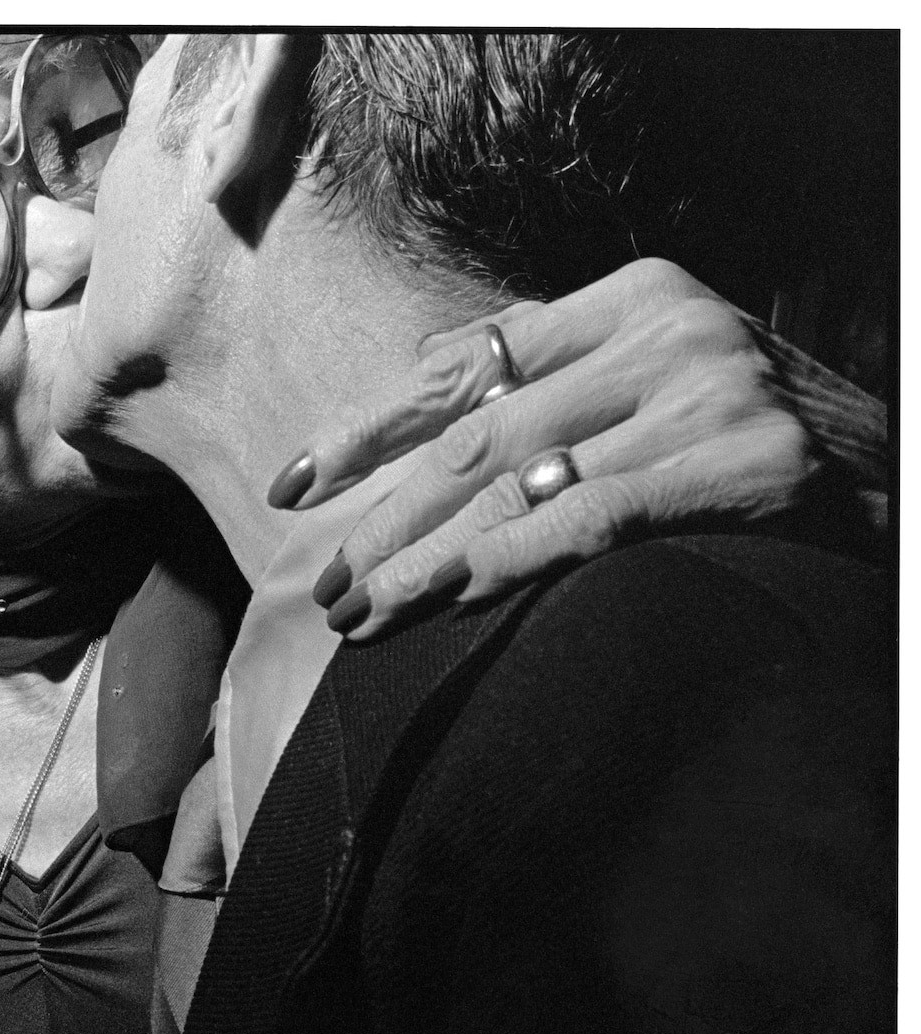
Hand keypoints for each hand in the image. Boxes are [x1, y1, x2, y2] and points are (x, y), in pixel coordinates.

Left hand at [272, 258, 815, 641]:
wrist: (900, 478)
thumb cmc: (758, 444)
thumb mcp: (658, 383)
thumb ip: (556, 379)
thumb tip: (424, 390)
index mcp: (629, 297)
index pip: (461, 365)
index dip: (366, 431)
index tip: (293, 488)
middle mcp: (663, 330)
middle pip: (476, 431)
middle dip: (386, 519)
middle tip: (326, 587)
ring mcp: (704, 390)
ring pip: (517, 481)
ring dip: (424, 558)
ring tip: (363, 616)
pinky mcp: (739, 460)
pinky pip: (588, 516)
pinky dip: (508, 561)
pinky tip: (449, 602)